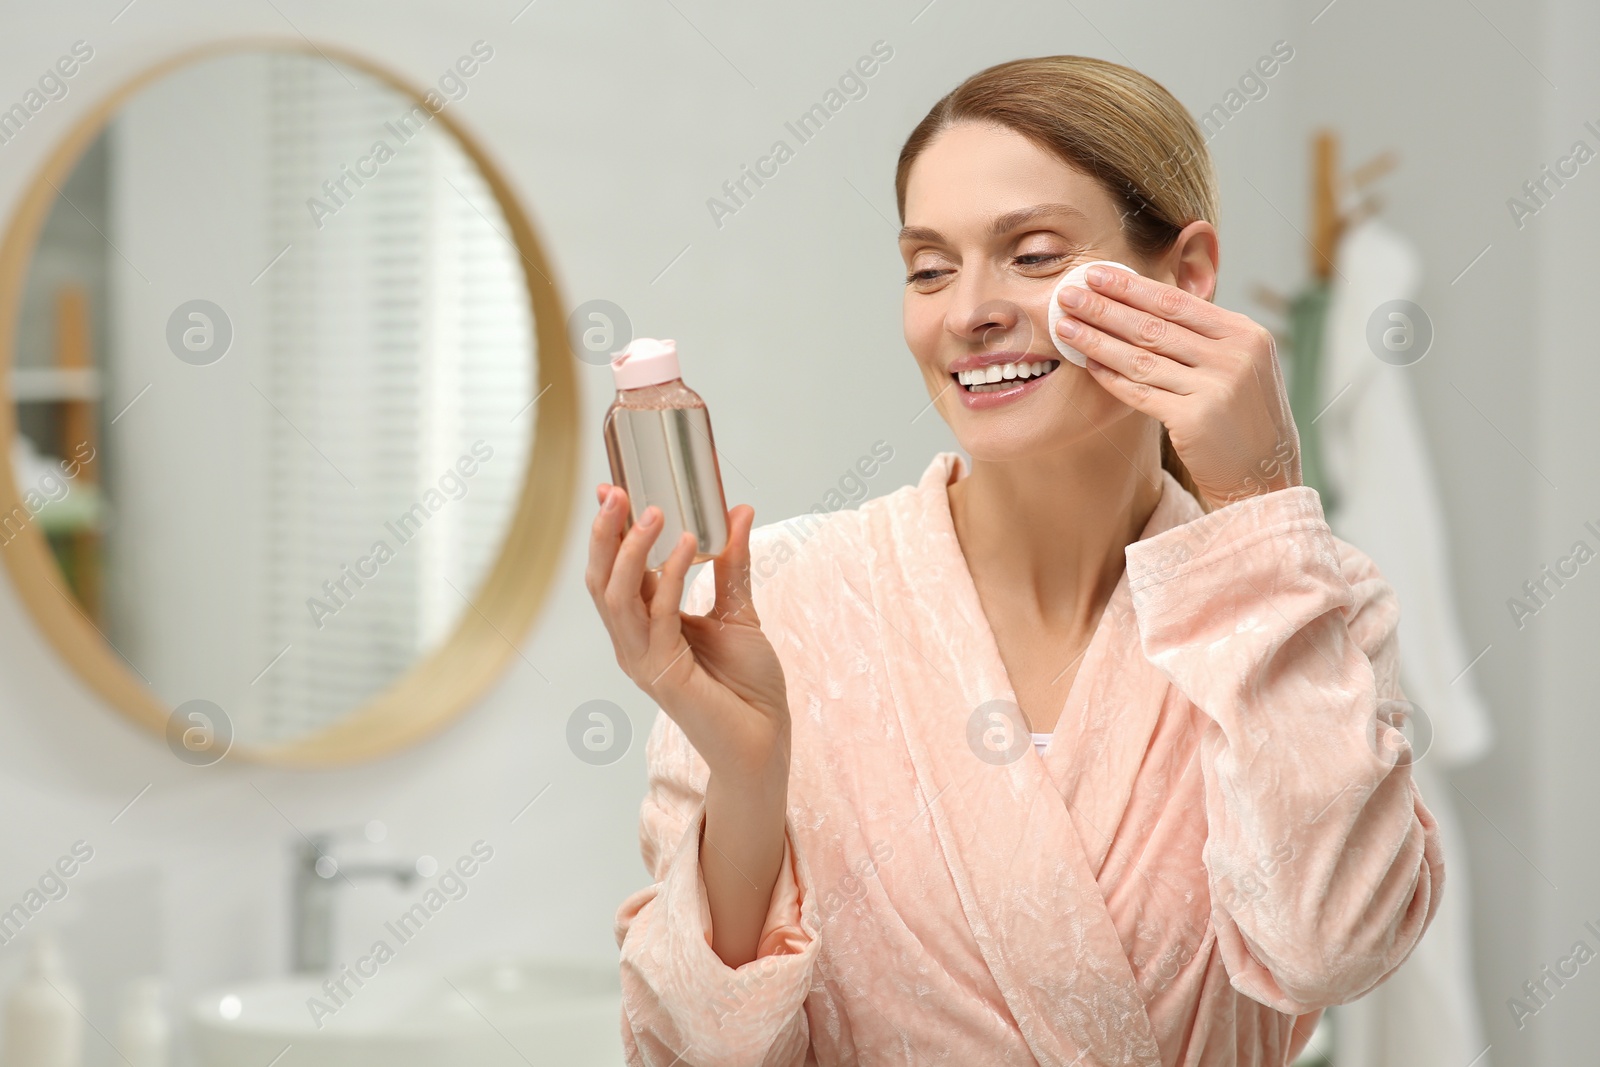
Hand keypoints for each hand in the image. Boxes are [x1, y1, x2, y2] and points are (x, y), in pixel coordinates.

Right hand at [586, 484, 790, 783]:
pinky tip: (688, 545)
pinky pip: (658, 617)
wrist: (765, 738)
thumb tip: (738, 512)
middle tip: (616, 491)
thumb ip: (731, 563)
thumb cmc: (747, 685)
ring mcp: (644, 660)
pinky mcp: (665, 674)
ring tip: (651, 512)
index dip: (609, 531)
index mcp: (645, 626)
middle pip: (601, 581)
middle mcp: (634, 642)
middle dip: (604, 534)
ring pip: (617, 597)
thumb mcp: (738, 610)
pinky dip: (669, 578)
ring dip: (630, 551)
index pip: (614, 571)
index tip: (611, 487)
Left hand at [1054, 265, 1301, 510]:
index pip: (1177, 302)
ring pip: (1142, 358)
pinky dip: (1111, 378)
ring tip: (1066, 327)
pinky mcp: (1195, 420)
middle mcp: (1233, 356)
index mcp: (1244, 334)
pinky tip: (1089, 364)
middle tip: (1068, 294)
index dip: (1131, 287)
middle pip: (1154, 326)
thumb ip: (1204, 336)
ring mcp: (1216, 388)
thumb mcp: (1240, 364)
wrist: (1265, 475)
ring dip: (1098, 340)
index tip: (1096, 273)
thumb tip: (1145, 302)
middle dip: (1105, 308)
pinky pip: (1141, 393)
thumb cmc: (1244, 416)